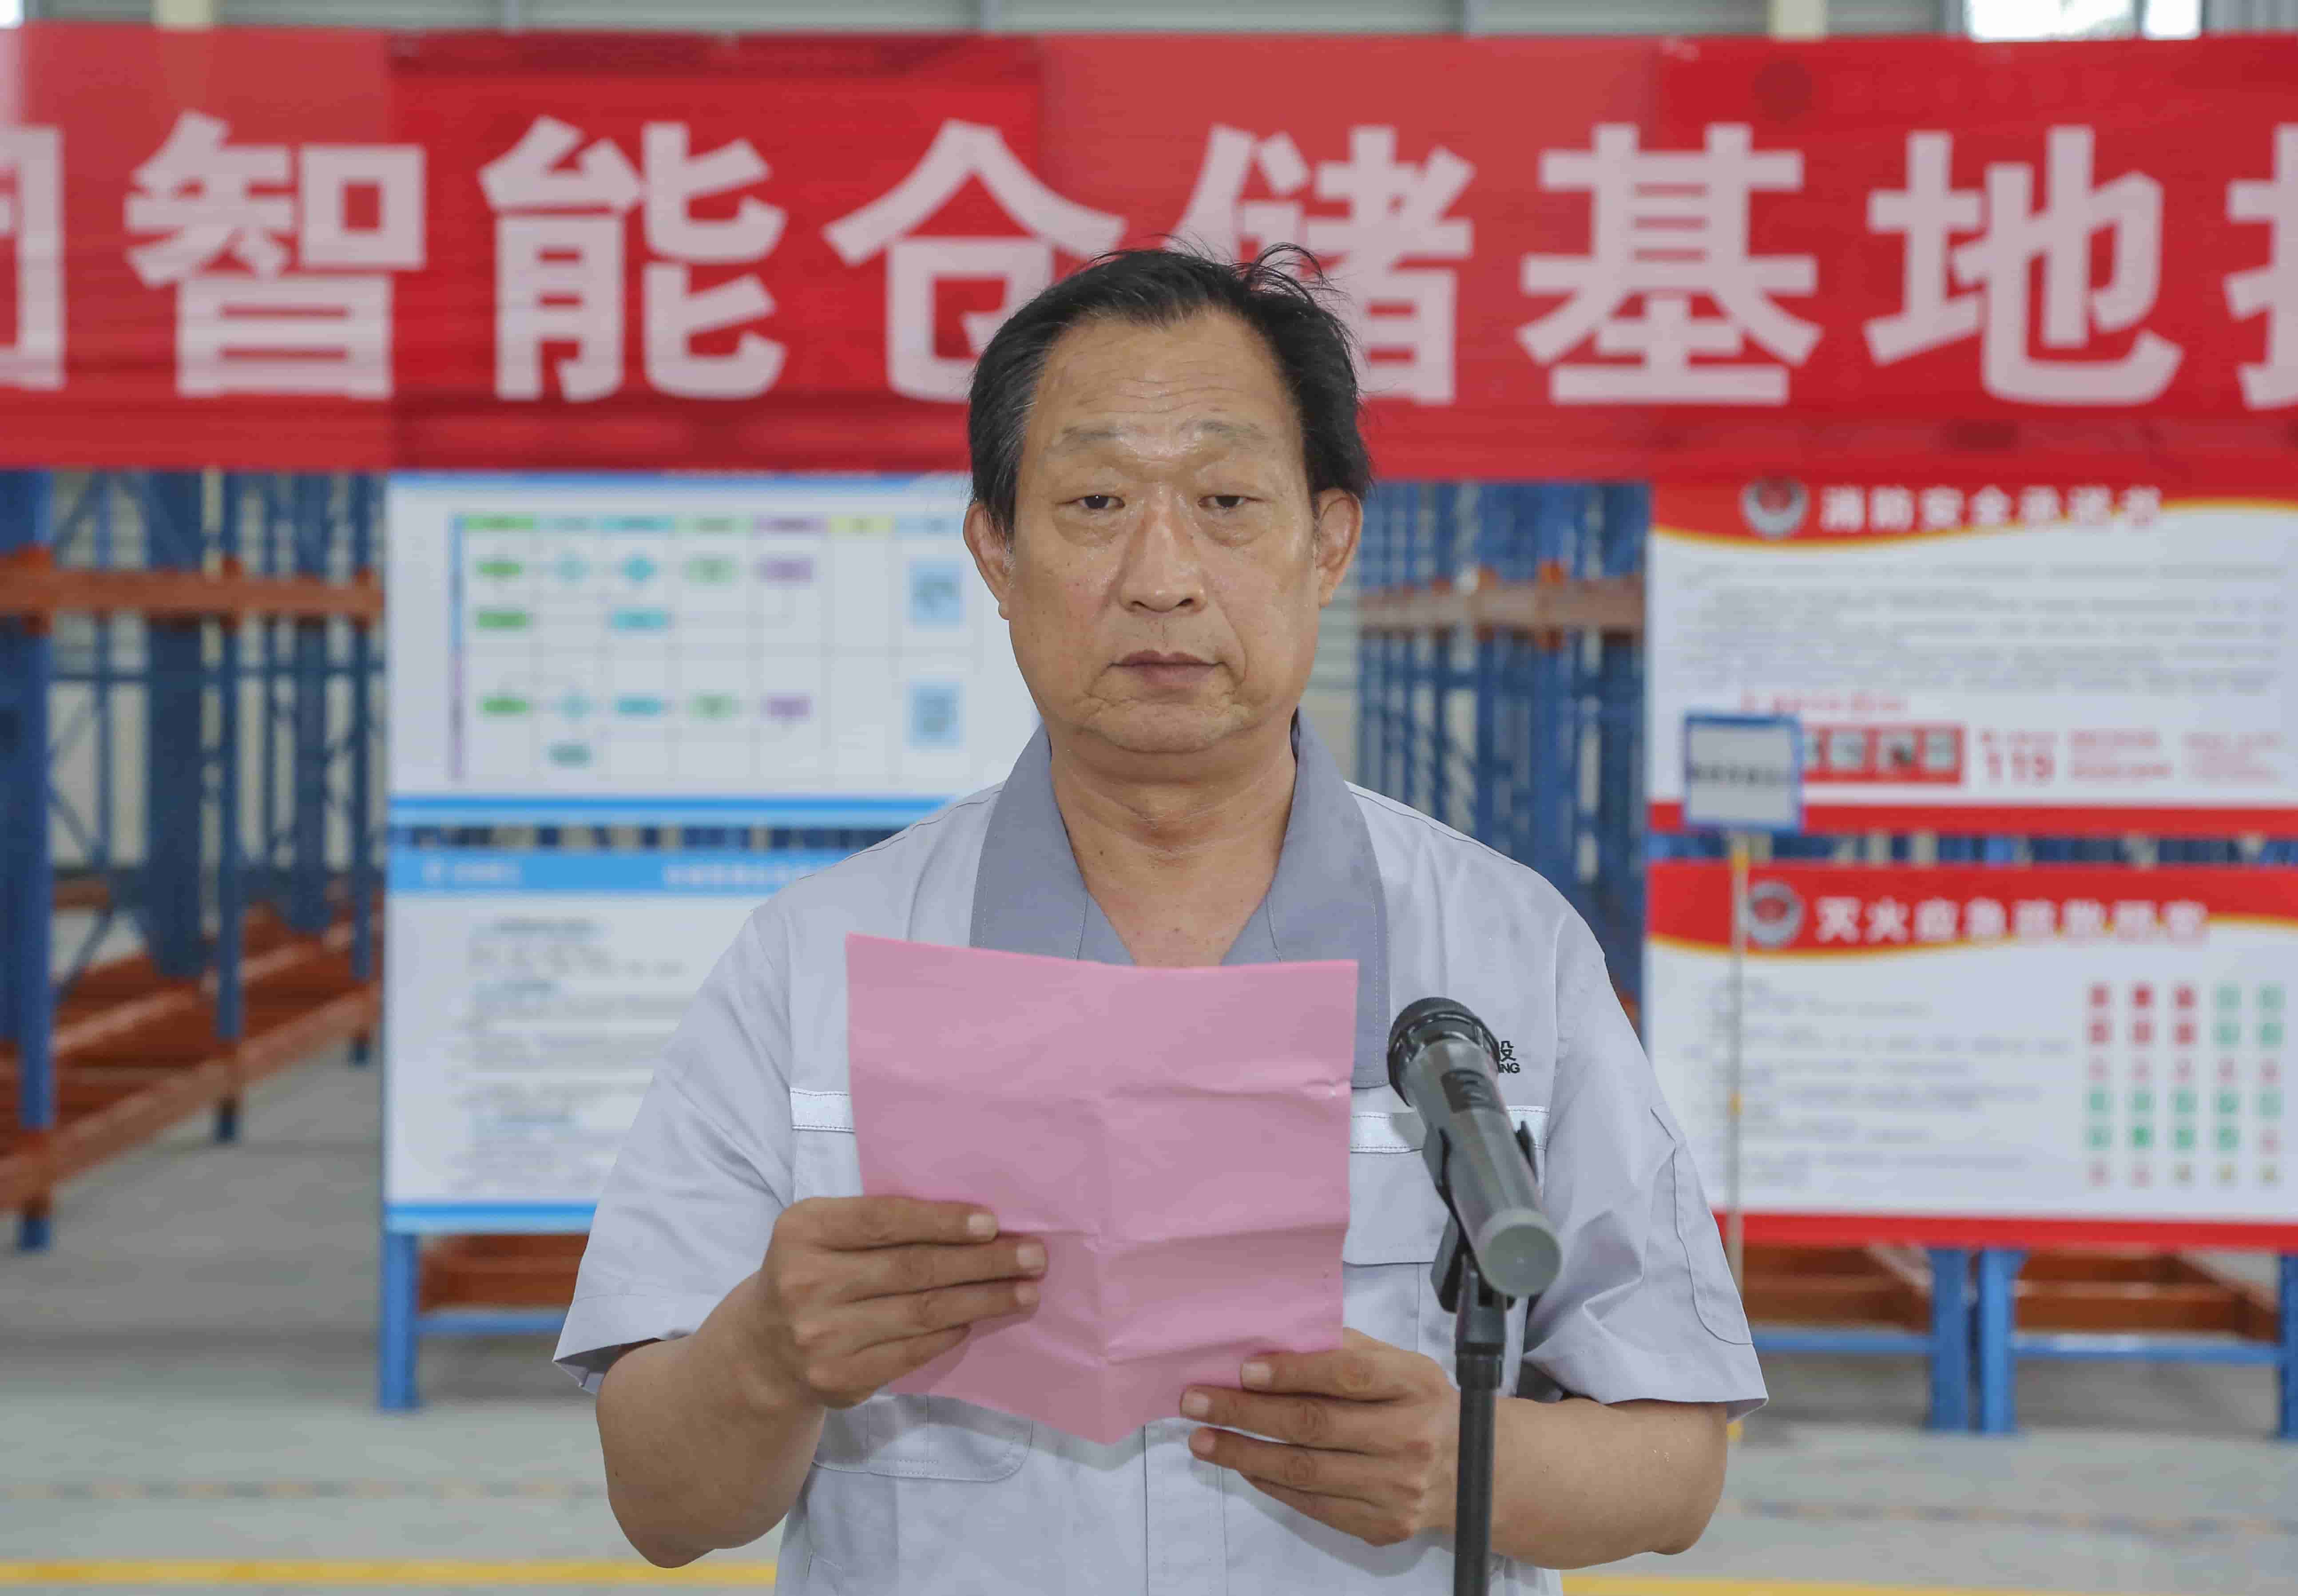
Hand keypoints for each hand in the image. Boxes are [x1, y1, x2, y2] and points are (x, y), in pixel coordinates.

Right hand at [746, 1196, 1043, 1410]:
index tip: (993, 1222)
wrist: (763, 1350)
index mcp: (804, 1230)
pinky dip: (951, 1332)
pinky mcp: (839, 1378)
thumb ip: (881, 1223)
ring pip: (921, 1313)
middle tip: (1033, 1257)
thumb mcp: (826, 1234)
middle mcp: (807, 1282)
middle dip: (983, 1262)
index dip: (942, 1221)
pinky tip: (977, 1320)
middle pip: (913, 1268)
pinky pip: (912, 1350)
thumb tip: (976, 1224)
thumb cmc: (814, 1272)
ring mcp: (821, 1336)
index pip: (884, 1220)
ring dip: (982, 1300)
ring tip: (1025, 1291)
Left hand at [1182, 1328, 1458, 1548]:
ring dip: (1244, 1453)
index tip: (1243, 1368)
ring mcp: (1397, 1488)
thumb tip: (1276, 1337)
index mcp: (1414, 1385)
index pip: (1348, 1375)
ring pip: (1304, 1470)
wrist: (1471, 1472)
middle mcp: (1410, 1438)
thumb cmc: (1419, 1405)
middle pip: (1315, 1425)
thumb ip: (1347, 1349)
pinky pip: (1312, 1504)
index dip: (1292, 1371)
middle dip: (1246, 1412)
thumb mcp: (1400, 1365)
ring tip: (1203, 1438)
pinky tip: (1243, 1464)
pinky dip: (1270, 1482)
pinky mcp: (1381, 1524)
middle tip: (1197, 1401)